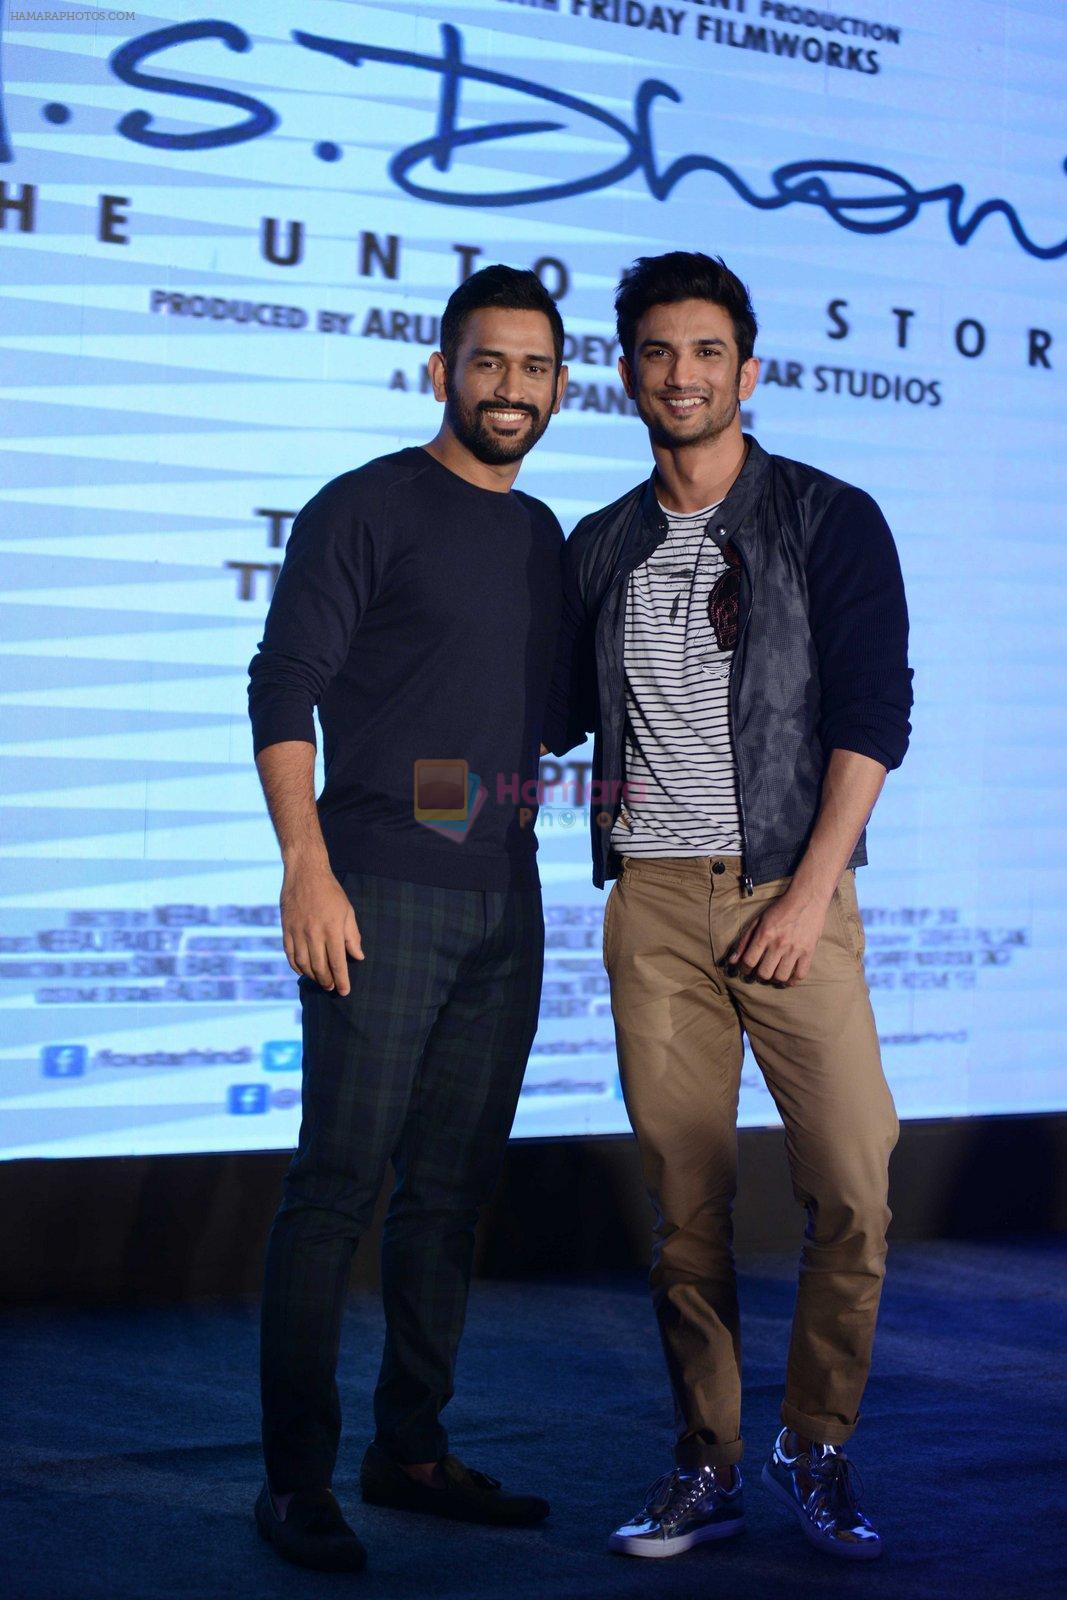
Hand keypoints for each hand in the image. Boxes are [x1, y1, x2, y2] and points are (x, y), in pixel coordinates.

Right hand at [280, 863, 363, 993]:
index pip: (338, 962)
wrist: (305, 873)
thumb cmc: (330, 892)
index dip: (341, 980)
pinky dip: (296, 966)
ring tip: (320, 980)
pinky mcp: (286, 929)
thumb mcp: (347, 911)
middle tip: (331, 987)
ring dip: (312, 976)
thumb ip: (352, 936)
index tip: (344, 991)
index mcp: (332, 929)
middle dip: (327, 981)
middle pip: (320, 967)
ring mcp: (298, 932)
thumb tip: (358, 956)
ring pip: (304, 964)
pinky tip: (303, 970)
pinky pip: (290, 955)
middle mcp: (314, 933)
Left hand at [727, 886, 831, 986]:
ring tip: (773, 975)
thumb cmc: (780, 909)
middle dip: (758, 976)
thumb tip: (732, 961)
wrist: (807, 898)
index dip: (744, 969)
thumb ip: (744, 941)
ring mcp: (795, 949)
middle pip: (764, 973)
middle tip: (759, 972)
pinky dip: (793, 981)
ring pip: (781, 977)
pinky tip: (787, 979)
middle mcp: (779, 944)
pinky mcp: (809, 951)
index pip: (749, 961)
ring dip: (774, 980)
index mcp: (764, 934)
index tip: (745, 968)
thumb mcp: (758, 920)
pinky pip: (800, 974)